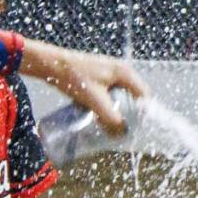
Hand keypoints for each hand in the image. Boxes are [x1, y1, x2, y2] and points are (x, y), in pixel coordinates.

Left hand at [23, 42, 147, 134]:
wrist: (53, 65)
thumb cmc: (75, 78)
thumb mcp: (95, 100)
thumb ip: (110, 117)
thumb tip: (122, 132)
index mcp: (125, 73)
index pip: (144, 95)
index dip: (143, 112)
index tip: (138, 129)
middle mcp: (121, 71)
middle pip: (134, 96)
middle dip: (130, 114)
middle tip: (124, 130)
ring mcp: (110, 73)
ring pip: (121, 96)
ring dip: (118, 111)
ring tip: (113, 126)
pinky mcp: (99, 77)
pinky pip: (110, 95)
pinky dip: (109, 106)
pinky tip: (101, 116)